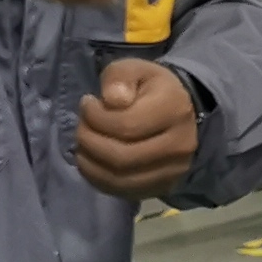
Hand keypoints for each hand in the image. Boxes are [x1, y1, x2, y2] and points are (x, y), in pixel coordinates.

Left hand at [75, 59, 198, 200]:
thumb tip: (112, 100)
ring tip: (83, 144)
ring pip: (121, 179)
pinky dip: (98, 180)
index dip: (96, 117)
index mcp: (174, 109)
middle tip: (81, 127)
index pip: (126, 125)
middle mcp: (180, 145)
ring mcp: (173, 171)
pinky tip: (91, 162)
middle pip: (122, 157)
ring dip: (91, 163)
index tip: (87, 103)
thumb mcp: (134, 69)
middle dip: (90, 142)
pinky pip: (123, 192)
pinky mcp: (162, 188)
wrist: (178, 112)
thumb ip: (120, 77)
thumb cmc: (149, 89)